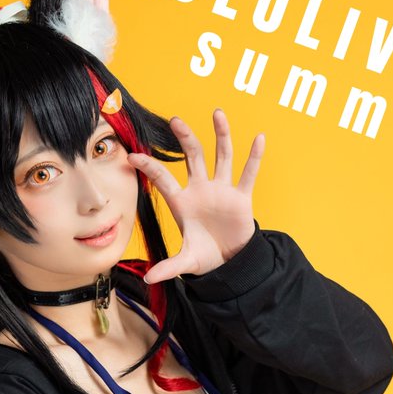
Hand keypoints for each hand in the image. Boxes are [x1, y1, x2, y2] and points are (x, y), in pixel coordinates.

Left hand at [126, 109, 263, 283]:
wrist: (229, 262)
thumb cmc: (204, 257)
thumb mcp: (186, 262)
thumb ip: (168, 267)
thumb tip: (149, 280)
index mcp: (182, 202)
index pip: (163, 180)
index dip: (149, 168)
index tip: (132, 156)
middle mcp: (201, 189)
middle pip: (193, 157)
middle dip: (185, 139)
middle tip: (176, 120)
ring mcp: (222, 190)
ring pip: (221, 156)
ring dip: (221, 135)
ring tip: (218, 113)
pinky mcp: (241, 197)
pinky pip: (248, 174)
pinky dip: (254, 157)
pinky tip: (259, 138)